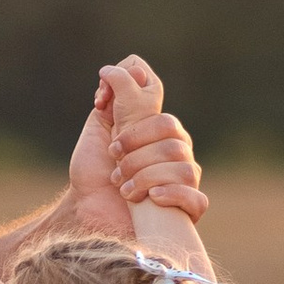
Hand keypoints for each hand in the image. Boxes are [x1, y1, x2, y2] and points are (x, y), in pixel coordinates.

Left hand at [66, 54, 205, 230]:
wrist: (88, 213)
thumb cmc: (94, 173)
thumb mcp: (99, 129)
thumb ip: (115, 99)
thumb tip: (117, 70)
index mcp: (160, 132)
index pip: (163, 117)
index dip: (135, 125)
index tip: (110, 140)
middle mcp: (178, 153)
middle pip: (172, 138)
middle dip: (135, 152)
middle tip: (114, 165)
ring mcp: (185, 181)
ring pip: (181, 165)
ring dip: (143, 177)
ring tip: (122, 187)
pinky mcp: (187, 209)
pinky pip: (195, 197)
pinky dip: (171, 195)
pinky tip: (151, 199)